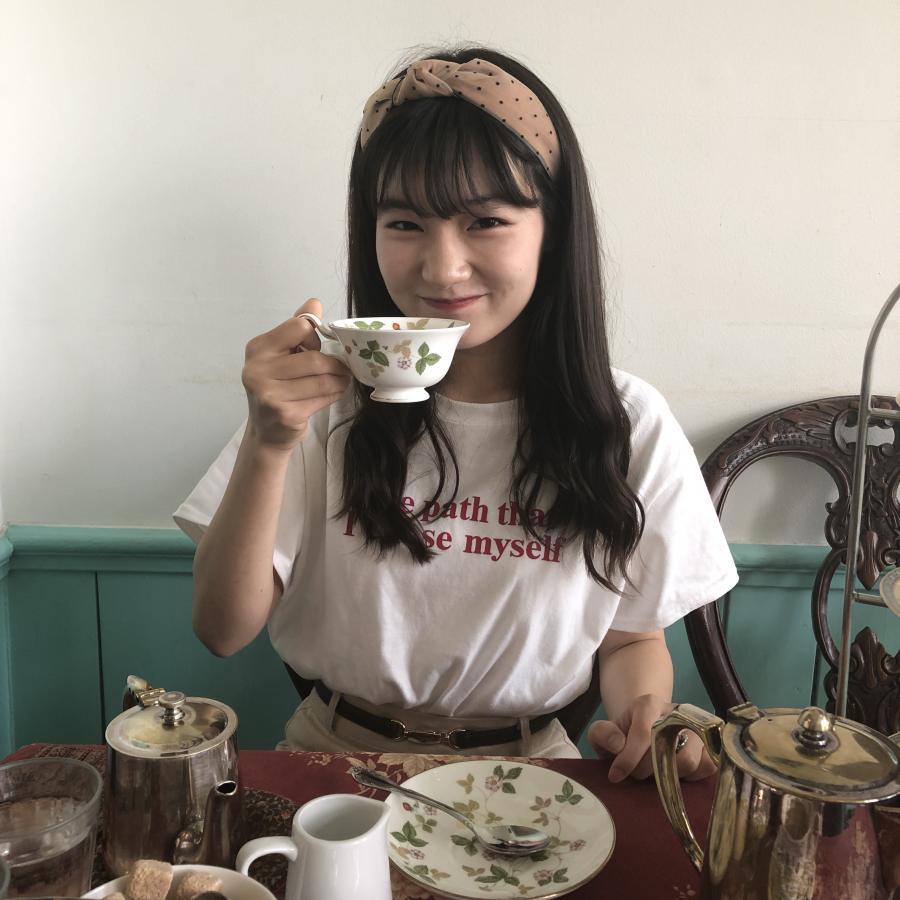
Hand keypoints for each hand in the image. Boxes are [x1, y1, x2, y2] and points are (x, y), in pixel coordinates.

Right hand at [241, 298, 351, 451]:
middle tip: (344, 369)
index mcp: (258, 348)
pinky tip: (335, 392)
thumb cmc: (278, 388)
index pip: (299, 327)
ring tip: (343, 380)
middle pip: (314, 358)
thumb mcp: (281, 354)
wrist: (267, 432)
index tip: (316, 348)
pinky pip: (322, 397)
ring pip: (322, 379)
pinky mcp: (285, 414)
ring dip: (340, 380)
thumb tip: (314, 302)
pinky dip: (335, 393)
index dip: (314, 337)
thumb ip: (296, 328)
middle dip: (335, 364)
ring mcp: (270, 394)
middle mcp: (258, 370)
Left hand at [587, 693, 716, 782]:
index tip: (615, 776)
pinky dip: (691, 778)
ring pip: (688, 761)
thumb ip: (602, 734)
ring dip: (668, 777)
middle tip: (636, 774)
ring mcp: (698, 728)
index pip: (643, 733)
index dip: (628, 759)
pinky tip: (674, 775)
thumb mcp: (604, 731)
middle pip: (667, 750)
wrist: (648, 728)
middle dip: (646, 770)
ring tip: (655, 774)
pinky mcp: (712, 746)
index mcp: (649, 704)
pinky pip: (707, 767)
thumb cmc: (625, 734)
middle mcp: (678, 712)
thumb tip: (617, 745)